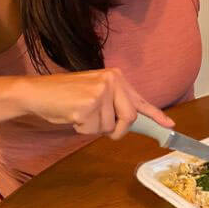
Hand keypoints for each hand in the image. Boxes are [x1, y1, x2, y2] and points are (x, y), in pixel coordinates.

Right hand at [21, 68, 174, 138]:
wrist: (38, 92)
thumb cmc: (66, 96)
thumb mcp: (95, 92)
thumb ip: (115, 103)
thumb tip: (132, 120)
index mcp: (116, 77)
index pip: (140, 100)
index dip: (156, 115)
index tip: (170, 125)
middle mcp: (112, 81)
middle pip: (129, 118)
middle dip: (117, 129)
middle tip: (101, 127)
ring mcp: (100, 93)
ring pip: (109, 127)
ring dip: (93, 127)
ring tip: (79, 113)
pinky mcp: (87, 106)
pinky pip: (92, 130)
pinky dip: (81, 129)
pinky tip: (71, 115)